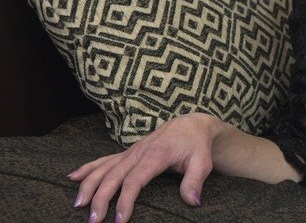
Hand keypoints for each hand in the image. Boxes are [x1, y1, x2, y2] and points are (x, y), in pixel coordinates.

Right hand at [67, 112, 220, 222]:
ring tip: (78, 204)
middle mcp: (138, 152)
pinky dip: (87, 168)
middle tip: (93, 220)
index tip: (119, 219)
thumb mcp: (203, 162)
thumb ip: (195, 181)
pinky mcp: (127, 153)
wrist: (191, 125)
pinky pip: (103, 160)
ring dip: (88, 185)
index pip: (135, 180)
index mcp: (156, 155)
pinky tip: (71, 177)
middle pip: (113, 176)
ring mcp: (130, 152)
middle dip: (100, 198)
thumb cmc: (196, 145)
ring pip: (104, 167)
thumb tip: (193, 202)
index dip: (125, 200)